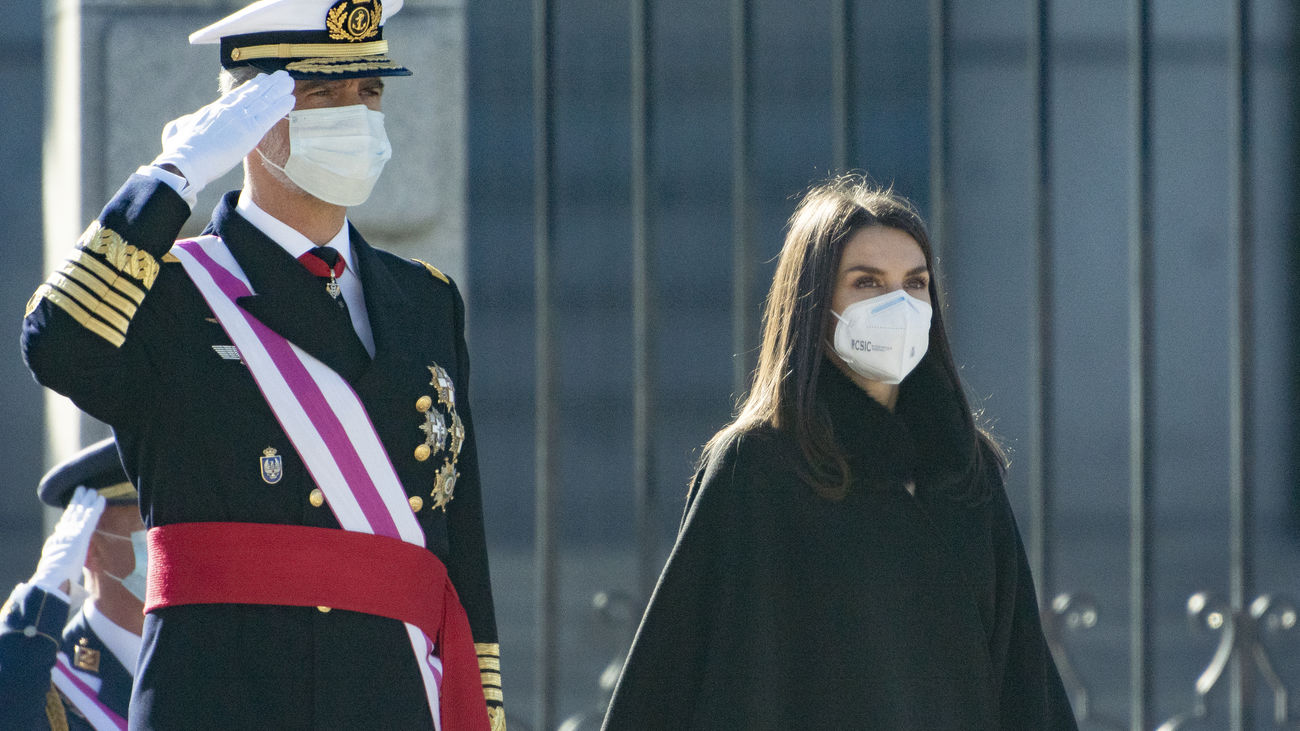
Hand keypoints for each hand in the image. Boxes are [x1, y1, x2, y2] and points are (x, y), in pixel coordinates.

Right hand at [29, 486, 106, 593]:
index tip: (72, 507)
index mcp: (56, 545)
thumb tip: (81, 590)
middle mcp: (62, 536)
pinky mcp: (80, 535)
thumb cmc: (57, 585)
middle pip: (71, 515)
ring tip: (91, 490)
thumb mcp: (63, 577)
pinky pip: (90, 518)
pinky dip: (96, 508)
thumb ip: (71, 577)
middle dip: (77, 502)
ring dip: (86, 500)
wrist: (51, 581)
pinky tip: (101, 498)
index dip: (69, 515)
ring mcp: (70, 534)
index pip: (64, 526)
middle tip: (82, 490)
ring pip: (80, 512)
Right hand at [151, 70, 295, 195]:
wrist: (185, 162)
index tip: (260, 80)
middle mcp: (227, 111)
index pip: (235, 97)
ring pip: (262, 101)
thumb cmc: (178, 152)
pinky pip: (268, 116)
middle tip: (280, 76)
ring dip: (277, 91)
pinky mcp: (248, 132)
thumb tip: (185, 123)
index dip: (250, 88)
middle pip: (252, 94)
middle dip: (267, 85)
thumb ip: (183, 124)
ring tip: (289, 82)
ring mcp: (238, 119)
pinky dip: (280, 107)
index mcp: (212, 111)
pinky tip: (290, 100)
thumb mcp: (176, 131)